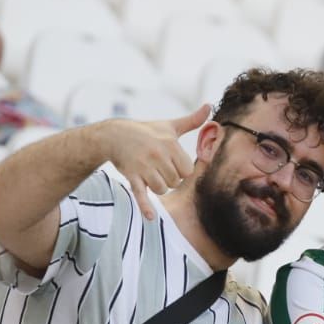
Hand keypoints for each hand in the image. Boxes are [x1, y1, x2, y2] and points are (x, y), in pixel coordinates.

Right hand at [100, 105, 209, 220]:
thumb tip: (209, 106)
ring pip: (162, 189)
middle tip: (159, 169)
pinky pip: (141, 194)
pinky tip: (150, 217)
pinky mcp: (132, 176)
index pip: (187, 170)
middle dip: (170, 179)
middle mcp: (158, 155)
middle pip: (175, 181)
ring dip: (159, 187)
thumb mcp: (169, 125)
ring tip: (151, 176)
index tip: (172, 163)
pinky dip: (146, 206)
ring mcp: (144, 166)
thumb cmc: (146, 131)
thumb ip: (192, 121)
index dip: (181, 170)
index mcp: (170, 144)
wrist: (114, 135)